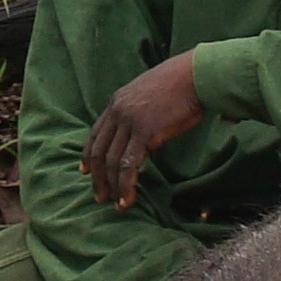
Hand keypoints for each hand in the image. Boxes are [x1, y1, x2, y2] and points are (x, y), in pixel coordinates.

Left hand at [83, 53, 205, 209]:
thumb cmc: (182, 84)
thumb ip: (140, 110)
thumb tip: (144, 129)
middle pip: (98, 151)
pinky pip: (128, 165)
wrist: (196, 75)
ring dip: (111, 187)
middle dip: (97, 177)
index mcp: (117, 101)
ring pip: (111, 162)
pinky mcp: (145, 133)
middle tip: (99, 196)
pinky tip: (127, 199)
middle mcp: (118, 111)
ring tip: (115, 204)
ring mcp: (129, 122)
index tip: (84, 171)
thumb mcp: (150, 93)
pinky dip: (126, 185)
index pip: (95, 133)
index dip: (88, 155)